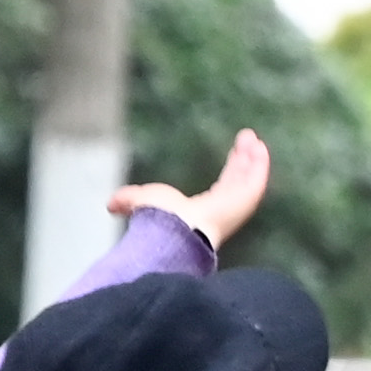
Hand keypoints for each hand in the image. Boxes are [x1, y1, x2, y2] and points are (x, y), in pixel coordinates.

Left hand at [107, 130, 276, 249]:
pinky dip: (260, 164)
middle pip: (239, 182)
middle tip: (248, 140)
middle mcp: (223, 211)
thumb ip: (128, 200)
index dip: (230, 172)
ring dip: (253, 158)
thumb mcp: (140, 202)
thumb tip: (110, 205)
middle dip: (244, 161)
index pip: (223, 190)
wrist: (171, 232)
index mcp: (204, 212)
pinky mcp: (244, 202)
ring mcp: (236, 207)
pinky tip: (259, 146)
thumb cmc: (157, 220)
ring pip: (249, 179)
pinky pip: (256, 180)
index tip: (235, 154)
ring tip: (252, 137)